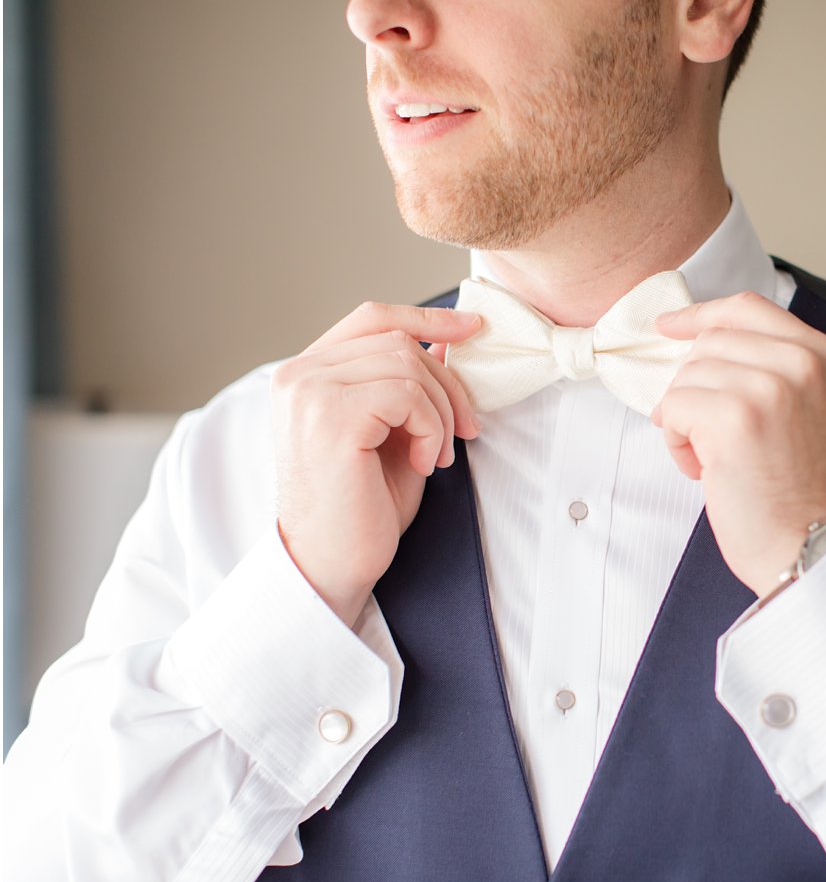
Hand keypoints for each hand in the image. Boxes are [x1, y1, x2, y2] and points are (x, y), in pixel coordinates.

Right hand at [272, 301, 482, 625]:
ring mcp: (310, 393)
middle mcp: (298, 376)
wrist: (332, 563)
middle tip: (465, 431)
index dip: (425, 317)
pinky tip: (424, 463)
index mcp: (306, 375)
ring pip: (408, 364)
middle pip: (398, 340)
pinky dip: (431, 428)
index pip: (370, 319)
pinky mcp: (331, 417)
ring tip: (436, 455)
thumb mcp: (393, 432)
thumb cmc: (361, 507)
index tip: (471, 328)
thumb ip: (408, 387)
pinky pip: (407, 395)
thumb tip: (446, 343)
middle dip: (447, 384)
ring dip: (441, 412)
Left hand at [651, 292, 825, 596]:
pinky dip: (676, 441)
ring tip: (715, 458)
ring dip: (685, 420)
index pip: (746, 308)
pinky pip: (673, 408)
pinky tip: (706, 469)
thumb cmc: (803, 490)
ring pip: (686, 377)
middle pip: (708, 344)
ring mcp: (767, 387)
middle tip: (712, 436)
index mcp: (822, 353)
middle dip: (695, 388)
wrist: (813, 546)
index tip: (670, 326)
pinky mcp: (733, 418)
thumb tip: (697, 344)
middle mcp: (800, 362)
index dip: (700, 315)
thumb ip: (770, 367)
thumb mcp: (807, 408)